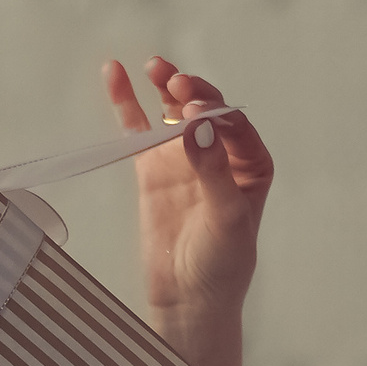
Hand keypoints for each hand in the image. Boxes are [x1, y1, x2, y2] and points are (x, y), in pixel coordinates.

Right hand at [107, 58, 274, 321]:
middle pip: (205, 109)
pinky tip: (115, 74)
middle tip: (175, 83)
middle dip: (192, 92)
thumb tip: (195, 126)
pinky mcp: (153, 169)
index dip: (214, 112)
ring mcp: (185, 159)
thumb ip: (212, 170)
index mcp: (251, 163)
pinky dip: (127, 103)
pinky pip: (139, 130)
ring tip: (154, 66)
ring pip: (174, 112)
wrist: (189, 299)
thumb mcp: (226, 218)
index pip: (233, 125)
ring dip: (165, 86)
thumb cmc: (221, 264)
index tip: (192, 110)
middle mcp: (220, 154)